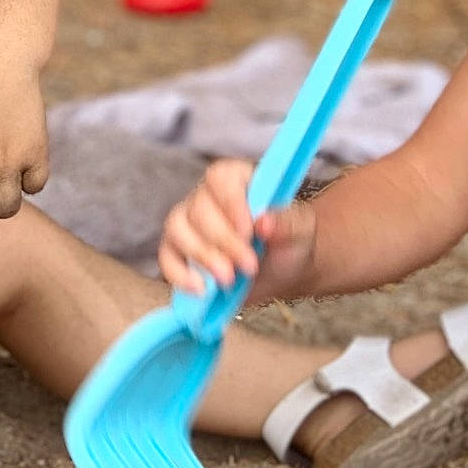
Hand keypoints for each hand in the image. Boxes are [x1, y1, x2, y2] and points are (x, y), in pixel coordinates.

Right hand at [157, 159, 317, 304]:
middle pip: (199, 209)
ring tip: (228, 280)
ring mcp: (189, 223)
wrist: (284, 269)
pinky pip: (167, 258)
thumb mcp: (300, 230)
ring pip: (178, 230)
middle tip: (249, 266)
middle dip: (223, 241)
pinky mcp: (179, 252)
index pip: (221, 178)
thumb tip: (263, 221)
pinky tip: (201, 289)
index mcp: (237, 179)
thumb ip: (286, 222)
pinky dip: (179, 274)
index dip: (231, 203)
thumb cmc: (291, 240)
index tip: (248, 230)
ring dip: (201, 256)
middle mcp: (207, 197)